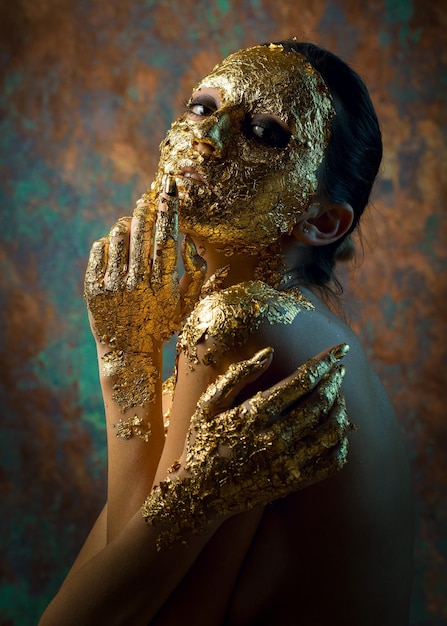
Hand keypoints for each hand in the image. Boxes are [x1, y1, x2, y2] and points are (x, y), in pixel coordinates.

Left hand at [83, 177, 205, 409]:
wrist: (128, 351)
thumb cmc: (162, 323)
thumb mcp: (187, 304)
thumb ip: (195, 273)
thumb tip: (188, 241)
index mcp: (163, 284)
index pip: (167, 238)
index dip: (169, 210)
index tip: (169, 189)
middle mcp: (137, 282)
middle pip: (141, 231)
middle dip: (145, 210)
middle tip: (147, 201)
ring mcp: (113, 285)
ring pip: (119, 236)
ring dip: (127, 225)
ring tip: (132, 226)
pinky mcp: (93, 288)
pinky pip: (99, 249)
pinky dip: (108, 242)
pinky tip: (116, 248)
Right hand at [142, 344, 352, 548]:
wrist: (199, 494)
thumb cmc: (202, 441)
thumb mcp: (208, 404)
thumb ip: (238, 375)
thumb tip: (269, 352)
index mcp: (256, 413)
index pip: (302, 380)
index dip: (324, 362)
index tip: (338, 350)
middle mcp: (275, 436)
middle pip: (320, 401)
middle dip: (334, 380)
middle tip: (340, 368)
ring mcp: (287, 461)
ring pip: (331, 430)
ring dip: (340, 408)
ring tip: (338, 396)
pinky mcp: (294, 481)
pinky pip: (331, 462)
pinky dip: (342, 442)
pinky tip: (338, 430)